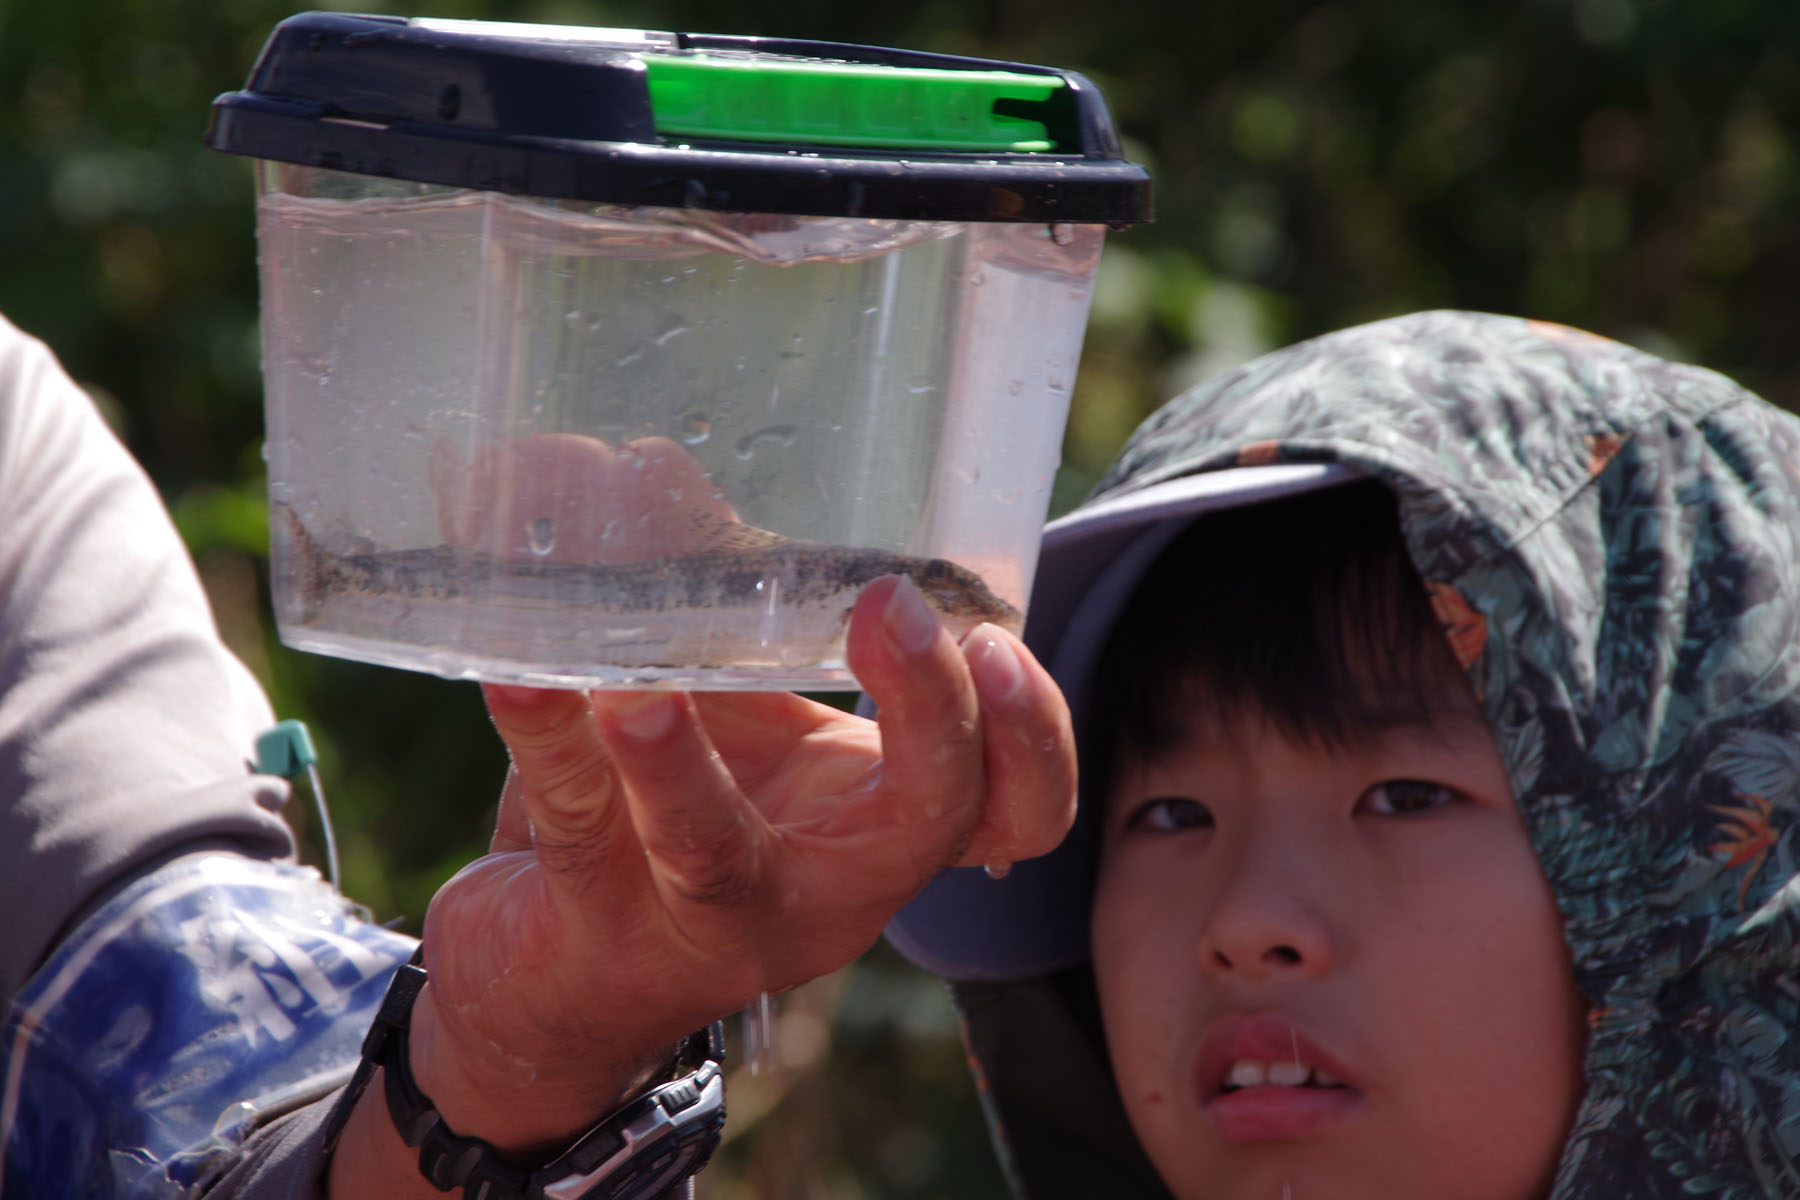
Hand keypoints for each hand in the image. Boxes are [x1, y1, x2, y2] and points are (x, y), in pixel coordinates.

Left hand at [397, 576, 1073, 1157]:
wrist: (549, 982)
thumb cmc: (661, 824)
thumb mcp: (721, 710)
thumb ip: (713, 598)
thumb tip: (643, 461)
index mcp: (877, 830)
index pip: (1018, 810)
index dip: (1034, 735)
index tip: (993, 638)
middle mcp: (819, 888)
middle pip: (928, 825)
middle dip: (930, 715)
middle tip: (890, 604)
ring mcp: (708, 919)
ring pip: (718, 850)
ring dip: (680, 766)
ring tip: (638, 696)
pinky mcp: (596, 929)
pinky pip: (577, 823)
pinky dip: (546, 737)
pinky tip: (516, 670)